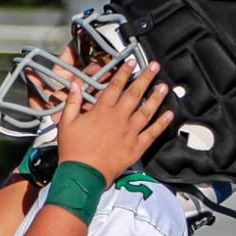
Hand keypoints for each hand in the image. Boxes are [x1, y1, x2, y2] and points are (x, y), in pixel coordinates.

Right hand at [56, 59, 171, 183]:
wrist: (83, 174)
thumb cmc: (73, 150)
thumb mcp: (66, 123)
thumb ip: (72, 102)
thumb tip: (74, 85)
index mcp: (102, 110)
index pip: (115, 85)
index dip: (124, 72)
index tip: (132, 61)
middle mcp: (119, 118)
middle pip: (135, 93)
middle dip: (146, 78)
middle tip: (155, 66)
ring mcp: (130, 132)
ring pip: (147, 111)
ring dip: (156, 97)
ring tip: (164, 87)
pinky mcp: (136, 147)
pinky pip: (152, 133)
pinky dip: (161, 124)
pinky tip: (169, 114)